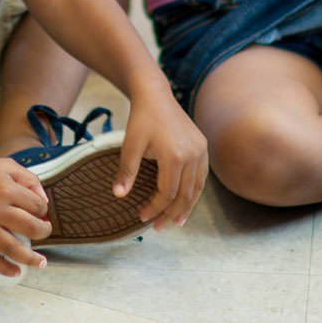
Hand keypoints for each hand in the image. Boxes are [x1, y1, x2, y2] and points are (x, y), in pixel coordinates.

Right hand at [0, 155, 50, 276]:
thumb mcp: (7, 166)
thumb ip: (30, 180)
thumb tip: (44, 202)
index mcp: (6, 189)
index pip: (37, 206)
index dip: (43, 210)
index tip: (41, 211)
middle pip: (30, 228)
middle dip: (43, 231)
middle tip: (44, 231)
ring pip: (13, 248)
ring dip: (31, 258)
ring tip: (41, 262)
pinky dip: (4, 268)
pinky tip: (16, 271)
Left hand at [118, 83, 208, 229]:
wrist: (155, 95)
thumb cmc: (141, 119)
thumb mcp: (130, 145)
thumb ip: (126, 171)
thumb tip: (118, 196)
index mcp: (175, 156)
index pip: (167, 193)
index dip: (155, 208)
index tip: (141, 216)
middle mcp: (193, 155)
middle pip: (184, 194)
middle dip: (171, 213)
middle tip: (159, 227)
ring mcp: (201, 150)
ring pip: (197, 188)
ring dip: (186, 206)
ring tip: (176, 221)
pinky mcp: (203, 147)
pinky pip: (201, 176)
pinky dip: (194, 191)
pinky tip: (186, 201)